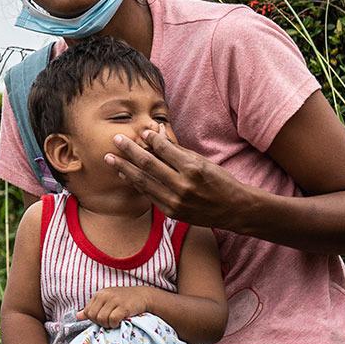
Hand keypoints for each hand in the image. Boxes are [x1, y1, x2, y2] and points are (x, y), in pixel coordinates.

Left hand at [77, 286, 151, 328]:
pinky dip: (115, 324)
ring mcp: (115, 300)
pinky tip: (120, 322)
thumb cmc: (124, 300)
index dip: (94, 319)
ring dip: (108, 324)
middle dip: (100, 323)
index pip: (88, 311)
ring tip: (114, 322)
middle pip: (93, 316)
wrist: (144, 296)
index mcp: (100, 294)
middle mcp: (105, 295)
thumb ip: (93, 308)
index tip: (103, 320)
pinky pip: (113, 319)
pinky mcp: (124, 306)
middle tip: (109, 322)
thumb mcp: (107, 301)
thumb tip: (78, 316)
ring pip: (102, 319)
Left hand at [106, 130, 245, 228]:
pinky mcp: (172, 212)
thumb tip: (156, 132)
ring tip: (110, 158)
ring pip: (143, 181)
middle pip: (148, 164)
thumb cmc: (220, 181)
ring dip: (124, 168)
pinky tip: (125, 174)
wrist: (234, 210)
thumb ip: (177, 150)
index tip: (140, 131)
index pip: (164, 149)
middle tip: (116, 140)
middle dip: (129, 151)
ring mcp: (175, 201)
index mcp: (193, 169)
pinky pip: (149, 194)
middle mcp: (182, 186)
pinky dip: (136, 183)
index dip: (150, 139)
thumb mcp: (202, 161)